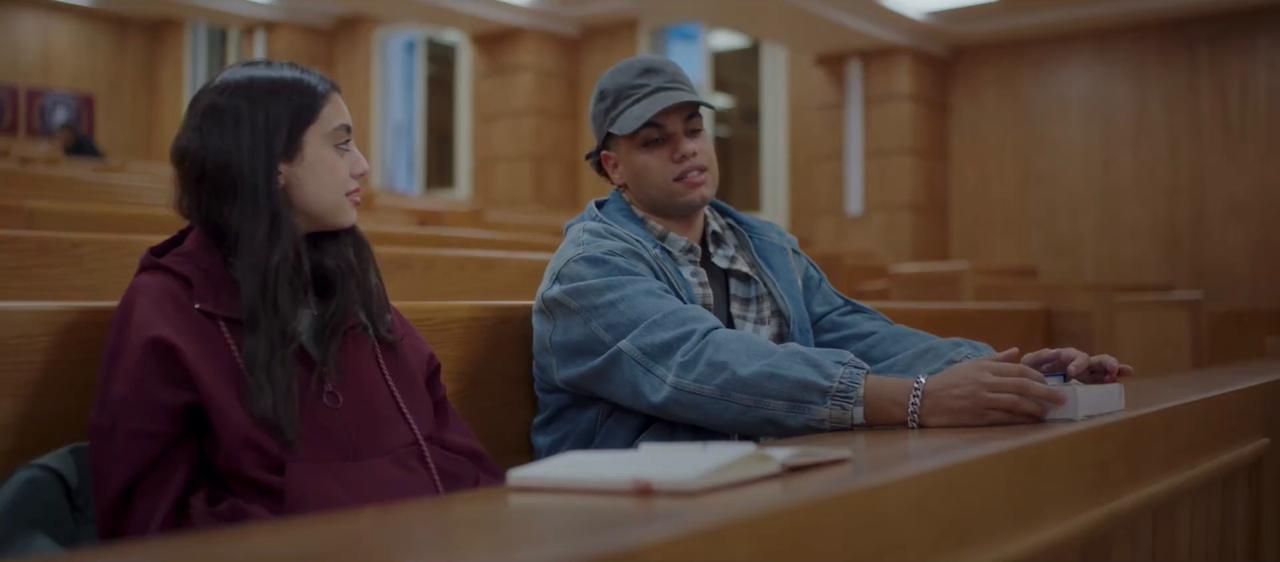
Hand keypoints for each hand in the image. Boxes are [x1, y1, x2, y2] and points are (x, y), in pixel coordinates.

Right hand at [919, 348, 1065, 426]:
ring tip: (1048, 412)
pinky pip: (1006, 418)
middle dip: (1046, 393)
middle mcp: (986, 381)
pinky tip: (1031, 421)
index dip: (1038, 378)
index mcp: (985, 367)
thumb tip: (1017, 351)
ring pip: (1017, 403)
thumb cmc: (947, 382)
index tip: (1050, 384)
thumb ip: (996, 359)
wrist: (922, 399)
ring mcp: (982, 399)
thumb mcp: (970, 365)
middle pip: (1023, 386)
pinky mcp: (978, 416)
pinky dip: (1021, 419)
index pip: (1019, 370)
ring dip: (1036, 408)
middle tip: (1062, 399)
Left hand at [1019, 347, 1133, 383]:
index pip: (1074, 356)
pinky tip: (1123, 379)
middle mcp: (1077, 362)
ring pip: (1103, 368)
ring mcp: (1085, 372)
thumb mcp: (1029, 363)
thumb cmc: (1029, 370)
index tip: (1073, 373)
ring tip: (1126, 372)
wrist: (1029, 382)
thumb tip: (1053, 352)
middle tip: (1113, 369)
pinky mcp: (1088, 382)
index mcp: (1064, 357)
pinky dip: (1113, 378)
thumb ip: (1038, 357)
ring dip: (1114, 369)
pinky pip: (1103, 379)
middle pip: (1094, 360)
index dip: (1076, 363)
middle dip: (1105, 363)